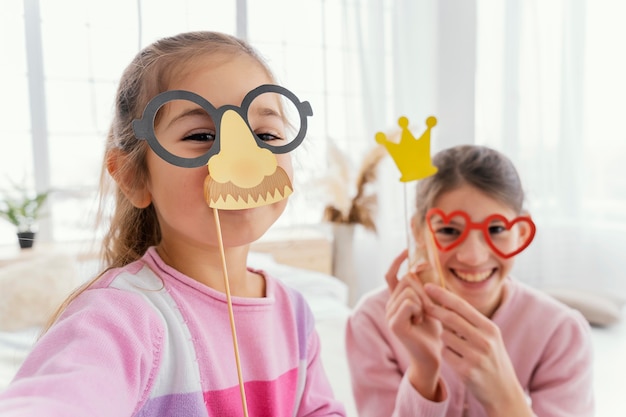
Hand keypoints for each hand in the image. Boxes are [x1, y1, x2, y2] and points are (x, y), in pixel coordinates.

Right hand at [385, 249, 442, 399]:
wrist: (432, 357)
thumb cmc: (433, 332)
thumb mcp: (430, 304)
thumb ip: (423, 288)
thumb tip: (421, 265)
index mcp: (396, 300)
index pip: (391, 275)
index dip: (398, 261)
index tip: (407, 250)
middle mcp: (390, 305)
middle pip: (406, 279)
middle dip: (423, 288)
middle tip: (428, 307)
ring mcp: (390, 314)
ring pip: (409, 290)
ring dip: (423, 301)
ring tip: (424, 317)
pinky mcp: (394, 323)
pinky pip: (409, 303)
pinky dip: (419, 309)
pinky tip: (420, 321)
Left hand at [424, 283, 531, 415]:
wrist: (503, 392)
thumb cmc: (492, 359)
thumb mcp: (489, 337)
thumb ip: (471, 321)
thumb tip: (446, 300)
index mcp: (490, 328)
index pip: (462, 306)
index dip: (443, 295)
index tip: (428, 286)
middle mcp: (484, 341)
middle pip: (451, 318)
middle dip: (434, 309)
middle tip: (423, 304)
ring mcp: (476, 357)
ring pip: (445, 337)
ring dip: (444, 337)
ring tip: (455, 345)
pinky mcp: (466, 371)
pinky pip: (445, 354)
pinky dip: (445, 353)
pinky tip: (455, 358)